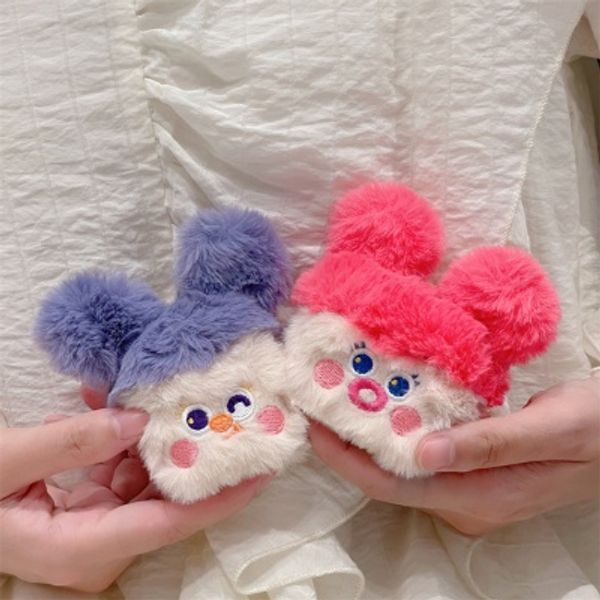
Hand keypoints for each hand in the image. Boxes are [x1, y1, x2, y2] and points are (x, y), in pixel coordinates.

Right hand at [0, 391, 269, 591]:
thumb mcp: (3, 461)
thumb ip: (69, 442)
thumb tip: (138, 420)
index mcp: (77, 549)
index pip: (167, 524)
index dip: (219, 497)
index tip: (260, 468)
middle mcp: (95, 546)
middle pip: (164, 499)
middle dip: (193, 451)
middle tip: (227, 407)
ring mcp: (92, 525)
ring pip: (144, 477)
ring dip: (150, 433)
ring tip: (156, 386)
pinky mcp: (86, 506)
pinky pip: (119, 469)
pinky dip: (120, 436)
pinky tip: (110, 400)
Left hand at [310, 377, 599, 535]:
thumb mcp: (553, 429)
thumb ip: (491, 444)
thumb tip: (422, 454)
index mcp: (480, 497)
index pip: (394, 486)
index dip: (347, 459)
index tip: (314, 424)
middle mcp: (466, 499)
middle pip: (390, 477)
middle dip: (349, 444)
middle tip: (318, 399)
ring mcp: (471, 485)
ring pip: (404, 463)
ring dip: (370, 433)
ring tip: (339, 394)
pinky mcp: (475, 466)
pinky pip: (424, 450)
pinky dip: (399, 424)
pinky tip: (385, 396)